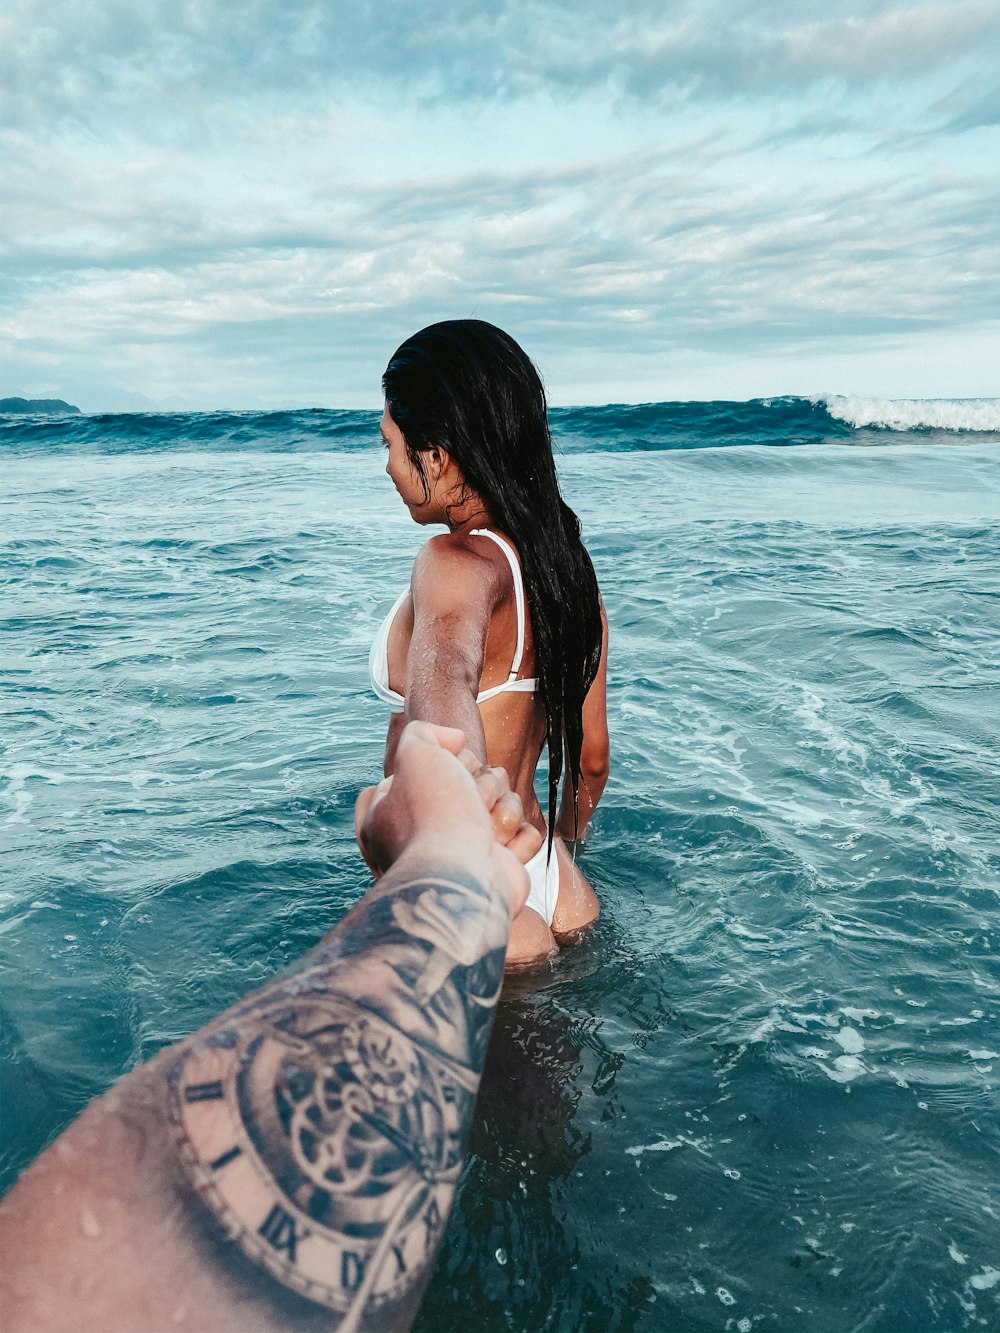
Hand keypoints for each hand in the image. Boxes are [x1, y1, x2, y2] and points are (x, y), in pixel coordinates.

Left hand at [355, 722, 539, 912]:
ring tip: (487, 836)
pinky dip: (519, 842)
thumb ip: (424, 732)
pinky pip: (527, 833)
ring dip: (504, 814)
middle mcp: (430, 831)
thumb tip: (455, 741)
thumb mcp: (412, 754)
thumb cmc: (433, 817)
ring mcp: (468, 850)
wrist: (461, 882)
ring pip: (508, 803)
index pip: (435, 762)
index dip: (445, 761)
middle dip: (482, 787)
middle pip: (480, 778)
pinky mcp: (500, 867)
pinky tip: (500, 854)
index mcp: (396, 809)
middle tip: (467, 805)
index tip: (442, 773)